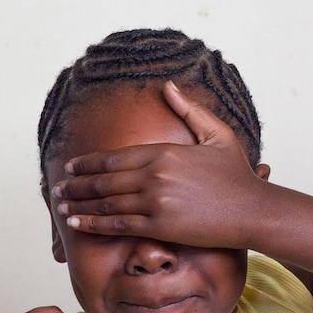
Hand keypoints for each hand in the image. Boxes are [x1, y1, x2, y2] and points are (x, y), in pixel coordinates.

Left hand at [51, 81, 269, 248]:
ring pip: (105, 203)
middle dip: (76, 185)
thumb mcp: (216, 134)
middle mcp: (154, 175)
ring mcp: (155, 201)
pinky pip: (118, 224)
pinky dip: (93, 224)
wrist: (254, 210)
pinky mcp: (159, 226)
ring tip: (61, 206)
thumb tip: (167, 86)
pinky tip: (76, 225)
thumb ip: (189, 110)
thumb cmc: (237, 175)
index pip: (114, 157)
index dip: (88, 163)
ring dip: (78, 205)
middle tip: (57, 188)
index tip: (71, 166)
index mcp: (163, 152)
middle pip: (103, 181)